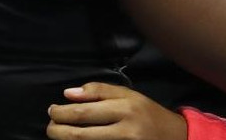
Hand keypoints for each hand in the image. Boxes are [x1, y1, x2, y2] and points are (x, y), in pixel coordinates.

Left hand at [47, 82, 187, 139]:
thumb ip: (99, 92)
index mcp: (126, 107)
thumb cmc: (148, 114)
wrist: (175, 138)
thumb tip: (68, 93)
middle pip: (80, 133)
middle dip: (57, 129)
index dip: (62, 112)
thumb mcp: (129, 95)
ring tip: (57, 134)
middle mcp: (125, 130)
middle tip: (50, 125)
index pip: (85, 111)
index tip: (52, 110)